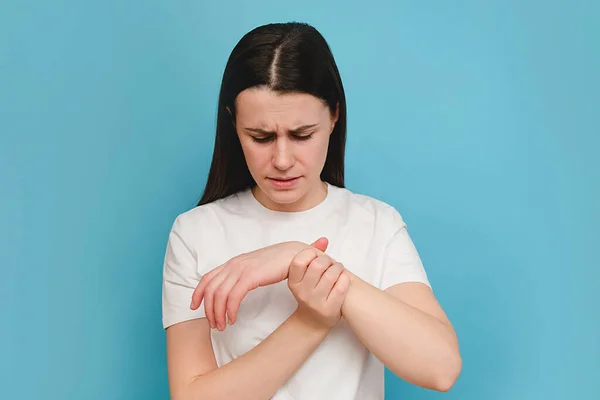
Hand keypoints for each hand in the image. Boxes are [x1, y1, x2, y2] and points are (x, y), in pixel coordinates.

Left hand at [190, 238, 328, 330]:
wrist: (297, 255)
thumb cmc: (280, 263)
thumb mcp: (256, 268)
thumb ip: (243, 275)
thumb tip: (235, 288)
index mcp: (234, 262)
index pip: (207, 278)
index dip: (198, 293)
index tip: (194, 307)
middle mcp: (234, 264)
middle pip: (211, 289)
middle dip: (209, 310)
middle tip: (214, 325)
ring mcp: (242, 269)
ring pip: (220, 295)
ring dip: (218, 314)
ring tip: (223, 326)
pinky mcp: (251, 276)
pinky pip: (233, 297)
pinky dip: (230, 310)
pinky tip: (233, 319)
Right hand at [287, 247, 350, 329]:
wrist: (312, 320)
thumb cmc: (310, 292)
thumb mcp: (304, 276)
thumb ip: (312, 256)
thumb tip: (324, 239)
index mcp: (293, 282)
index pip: (299, 261)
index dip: (311, 253)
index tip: (316, 256)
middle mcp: (302, 292)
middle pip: (318, 265)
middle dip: (327, 260)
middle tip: (330, 263)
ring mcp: (315, 302)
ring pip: (331, 275)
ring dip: (338, 268)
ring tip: (338, 269)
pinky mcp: (329, 309)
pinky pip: (341, 287)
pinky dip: (345, 279)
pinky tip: (343, 278)